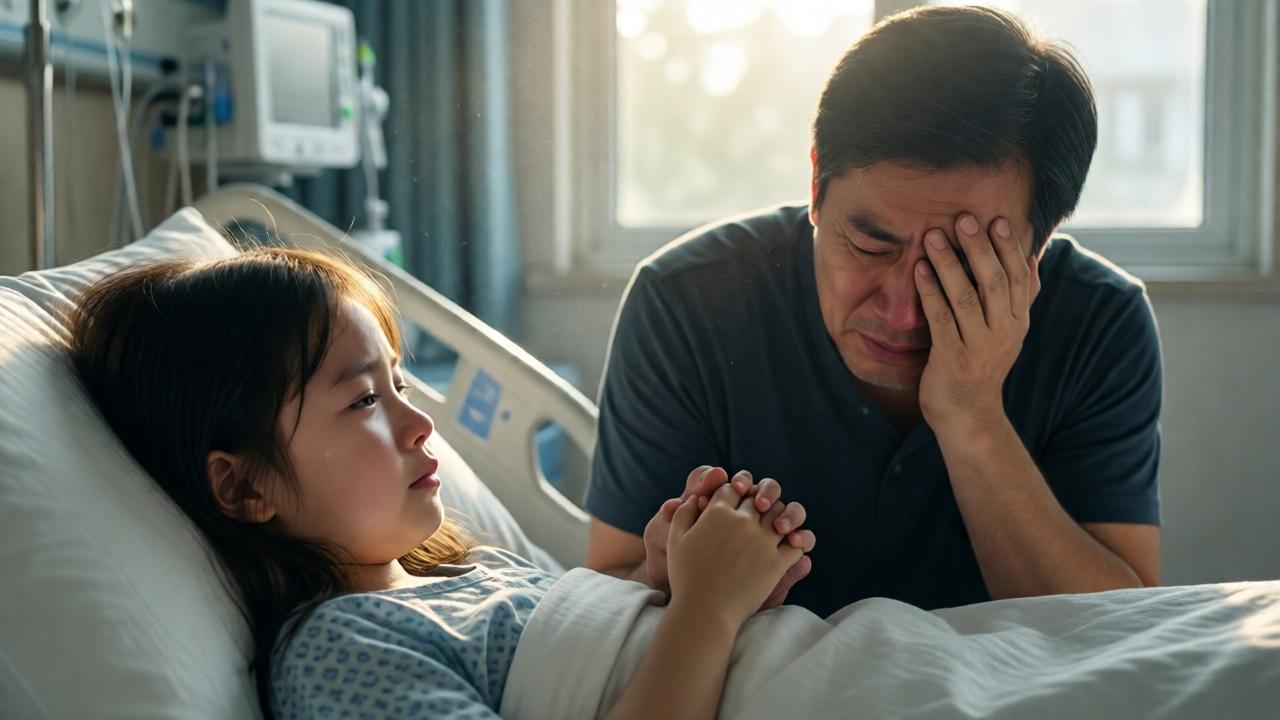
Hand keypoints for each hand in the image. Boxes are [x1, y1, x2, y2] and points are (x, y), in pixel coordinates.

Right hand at [643, 467, 815, 604]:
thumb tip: (697, 498)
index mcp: (717, 512)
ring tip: (777, 525)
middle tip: (758, 510)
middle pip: (758, 498)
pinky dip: (796, 541)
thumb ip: (684, 513)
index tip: (734, 501)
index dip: (732, 492)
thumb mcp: (675, 540)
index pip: (731, 488)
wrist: (704, 612)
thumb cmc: (686, 577)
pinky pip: (796, 544)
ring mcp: (762, 541)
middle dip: (758, 501)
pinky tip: (791, 545)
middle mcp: (742, 522)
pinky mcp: (777, 563)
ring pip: (781, 515)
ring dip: (780, 517)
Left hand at [913, 214, 1040, 438]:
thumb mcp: (1007, 331)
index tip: (998, 220)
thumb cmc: (982, 365)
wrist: (968, 415)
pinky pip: (941, 318)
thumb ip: (1019, 297)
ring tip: (934, 237)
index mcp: (1018, 321)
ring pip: (966, 297)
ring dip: (949, 264)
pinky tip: (919, 270)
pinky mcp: (953, 358)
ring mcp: (979, 346)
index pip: (1019, 277)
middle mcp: (1004, 332)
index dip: (1009, 248)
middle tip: (963, 219)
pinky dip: (930, 292)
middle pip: (994, 282)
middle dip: (979, 248)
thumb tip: (1033, 257)